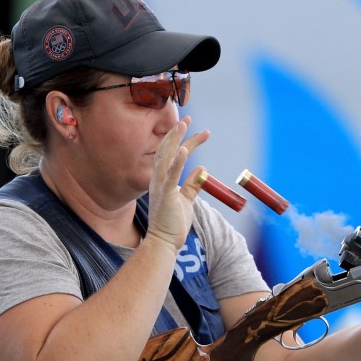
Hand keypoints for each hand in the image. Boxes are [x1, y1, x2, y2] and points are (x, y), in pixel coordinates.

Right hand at [146, 116, 209, 250]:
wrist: (164, 242)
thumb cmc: (173, 223)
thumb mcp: (186, 200)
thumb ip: (192, 184)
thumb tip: (202, 168)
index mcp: (162, 180)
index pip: (173, 154)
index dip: (183, 140)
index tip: (192, 128)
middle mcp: (158, 180)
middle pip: (166, 150)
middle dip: (177, 133)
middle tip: (187, 118)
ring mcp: (160, 187)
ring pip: (166, 158)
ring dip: (175, 140)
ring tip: (184, 125)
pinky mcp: (166, 196)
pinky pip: (171, 176)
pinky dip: (177, 162)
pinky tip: (184, 150)